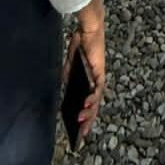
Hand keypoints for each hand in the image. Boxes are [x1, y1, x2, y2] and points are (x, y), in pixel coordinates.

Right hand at [64, 0, 106, 138]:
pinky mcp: (99, 73)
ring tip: (81, 122)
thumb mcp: (70, 64)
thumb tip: (65, 89)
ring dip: (90, 112)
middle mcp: (95, 82)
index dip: (85, 115)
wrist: (88, 30)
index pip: (87, 102)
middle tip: (82, 133)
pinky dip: (92, 97)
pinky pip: (97, 89)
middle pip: (93, 105)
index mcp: (87, 81)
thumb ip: (68, 76)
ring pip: (96, 100)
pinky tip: (86, 104)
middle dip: (88, 120)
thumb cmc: (80, 44)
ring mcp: (98, 78)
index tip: (79, 129)